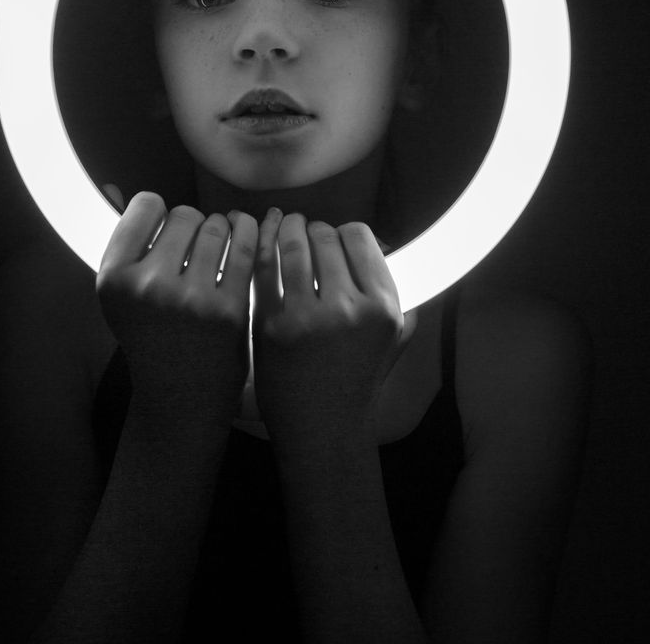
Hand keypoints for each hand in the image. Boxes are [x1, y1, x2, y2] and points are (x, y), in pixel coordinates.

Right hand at [97, 193, 257, 434]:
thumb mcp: (121, 296)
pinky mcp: (228, 311)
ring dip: (223, 229)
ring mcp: (189, 299)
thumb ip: (126, 247)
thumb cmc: (153, 334)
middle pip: (184, 215)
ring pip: (217, 227)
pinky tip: (247, 234)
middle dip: (194, 225)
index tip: (166, 231)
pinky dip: (249, 233)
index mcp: (113, 279)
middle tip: (195, 248)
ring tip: (219, 246)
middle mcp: (147, 287)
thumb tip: (128, 193)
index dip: (160, 213)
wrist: (181, 397)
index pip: (146, 206)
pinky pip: (245, 248)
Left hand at [252, 209, 417, 445]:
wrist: (323, 430)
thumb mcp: (393, 338)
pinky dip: (261, 250)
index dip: (343, 232)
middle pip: (325, 237)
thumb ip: (396, 291)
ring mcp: (307, 318)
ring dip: (285, 230)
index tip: (334, 240)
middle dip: (312, 229)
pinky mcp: (270, 327)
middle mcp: (349, 310)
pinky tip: (261, 246)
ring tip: (282, 227)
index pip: (360, 237)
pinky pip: (264, 270)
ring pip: (293, 246)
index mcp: (383, 308)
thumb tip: (386, 244)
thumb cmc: (357, 378)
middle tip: (303, 231)